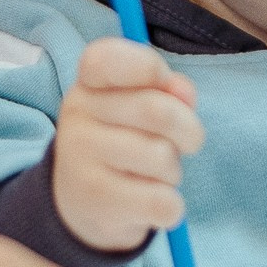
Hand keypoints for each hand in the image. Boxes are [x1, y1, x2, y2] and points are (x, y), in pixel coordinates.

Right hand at [53, 38, 203, 251]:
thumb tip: (182, 90)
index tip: (162, 82)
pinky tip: (152, 203)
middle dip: (190, 130)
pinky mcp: (95, 200)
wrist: (80, 203)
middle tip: (190, 142)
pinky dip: (171, 207)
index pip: (106, 58)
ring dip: (174, 171)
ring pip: (161, 158)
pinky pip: (161, 201)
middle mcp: (76, 115)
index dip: (147, 67)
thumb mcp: (141, 106)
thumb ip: (167, 91)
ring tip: (155, 175)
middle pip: (156, 111)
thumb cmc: (123, 140)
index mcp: (89, 82)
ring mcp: (80, 159)